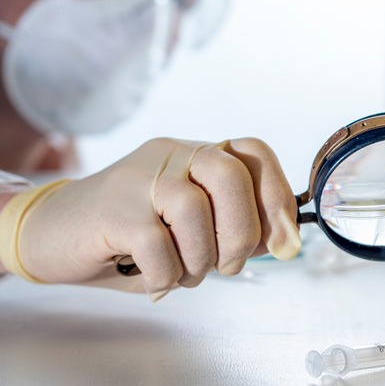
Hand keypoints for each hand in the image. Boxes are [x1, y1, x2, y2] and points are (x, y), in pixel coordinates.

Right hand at [1, 138, 300, 298]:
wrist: (52, 232)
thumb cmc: (131, 235)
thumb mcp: (188, 227)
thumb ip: (231, 228)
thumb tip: (284, 243)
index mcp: (195, 154)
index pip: (252, 152)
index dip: (277, 194)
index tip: (284, 239)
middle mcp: (171, 155)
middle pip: (230, 174)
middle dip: (243, 230)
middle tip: (230, 264)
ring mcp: (139, 177)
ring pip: (194, 210)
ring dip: (200, 258)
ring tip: (185, 273)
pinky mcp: (112, 208)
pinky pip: (157, 244)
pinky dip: (166, 273)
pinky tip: (155, 278)